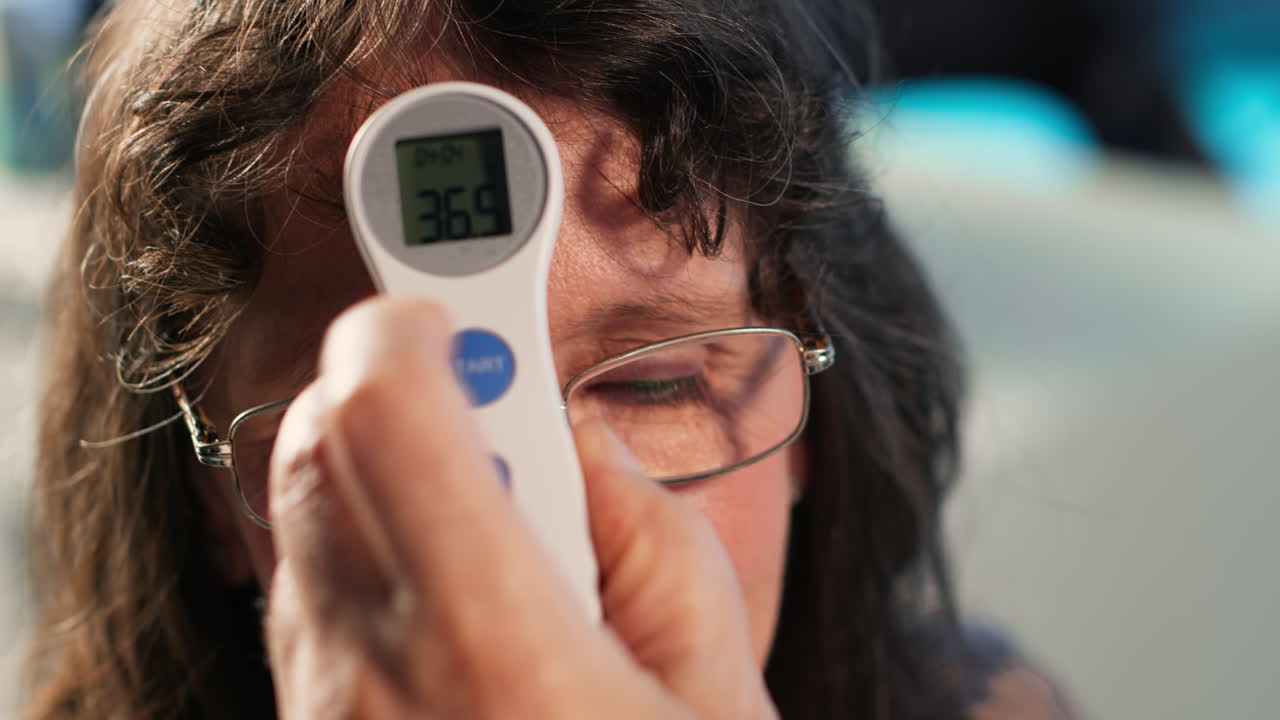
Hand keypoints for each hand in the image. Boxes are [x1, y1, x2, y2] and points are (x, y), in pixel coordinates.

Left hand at [264, 297, 778, 719]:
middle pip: (320, 440)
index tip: (461, 309)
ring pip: (305, 515)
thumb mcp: (720, 696)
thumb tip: (581, 441)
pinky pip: (309, 597)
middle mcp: (376, 678)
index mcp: (493, 651)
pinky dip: (371, 552)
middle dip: (397, 384)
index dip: (413, 319)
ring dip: (388, 475)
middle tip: (496, 419)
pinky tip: (458, 604)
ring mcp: (325, 712)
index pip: (383, 408)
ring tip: (496, 537)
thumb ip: (656, 539)